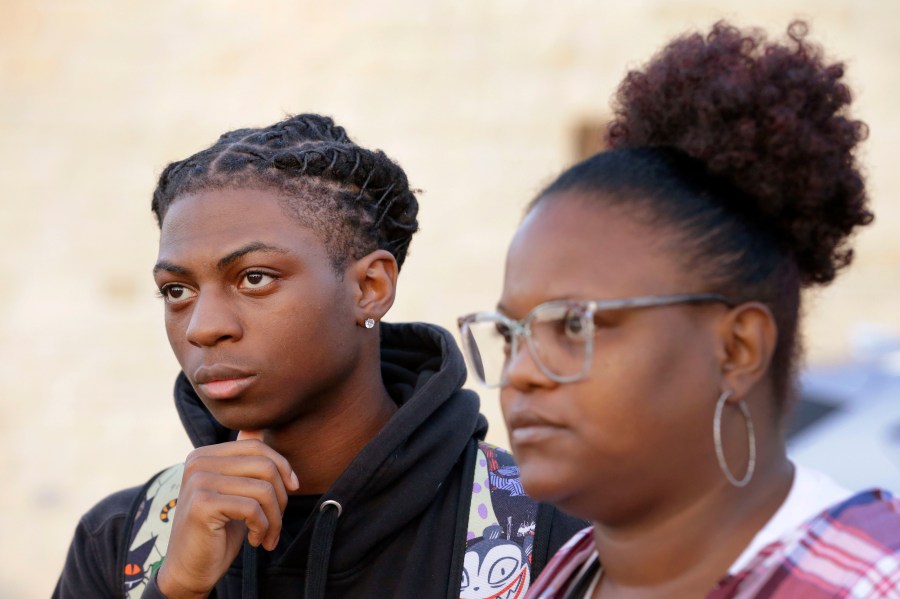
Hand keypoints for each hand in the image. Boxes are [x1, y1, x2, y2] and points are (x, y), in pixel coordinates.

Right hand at [156, 430, 299, 598]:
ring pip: (263, 489)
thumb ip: (241, 461)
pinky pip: (253, 509)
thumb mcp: (233, 491)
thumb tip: (254, 429)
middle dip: (281, 497)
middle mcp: (198, 462)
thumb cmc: (217, 531)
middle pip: (265, 466)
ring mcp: (198, 481)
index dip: (283, 466)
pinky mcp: (203, 504)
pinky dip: (263, 528)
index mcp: (204, 454)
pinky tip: (255, 541)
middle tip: (276, 521)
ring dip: (274, 519)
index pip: (257, 447)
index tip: (293, 488)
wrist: (189, 569)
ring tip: (267, 535)